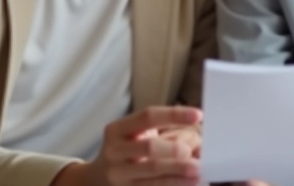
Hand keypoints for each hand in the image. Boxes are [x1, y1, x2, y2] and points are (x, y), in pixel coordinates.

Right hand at [82, 106, 203, 185]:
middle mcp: (114, 151)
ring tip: (198, 171)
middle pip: (150, 147)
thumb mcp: (133, 136)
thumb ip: (159, 133)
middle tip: (195, 155)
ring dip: (179, 172)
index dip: (174, 115)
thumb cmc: (125, 153)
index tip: (198, 115)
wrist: (95, 181)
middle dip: (176, 151)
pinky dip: (173, 185)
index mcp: (117, 130)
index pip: (148, 116)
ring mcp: (117, 175)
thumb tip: (198, 140)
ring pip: (153, 173)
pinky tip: (187, 184)